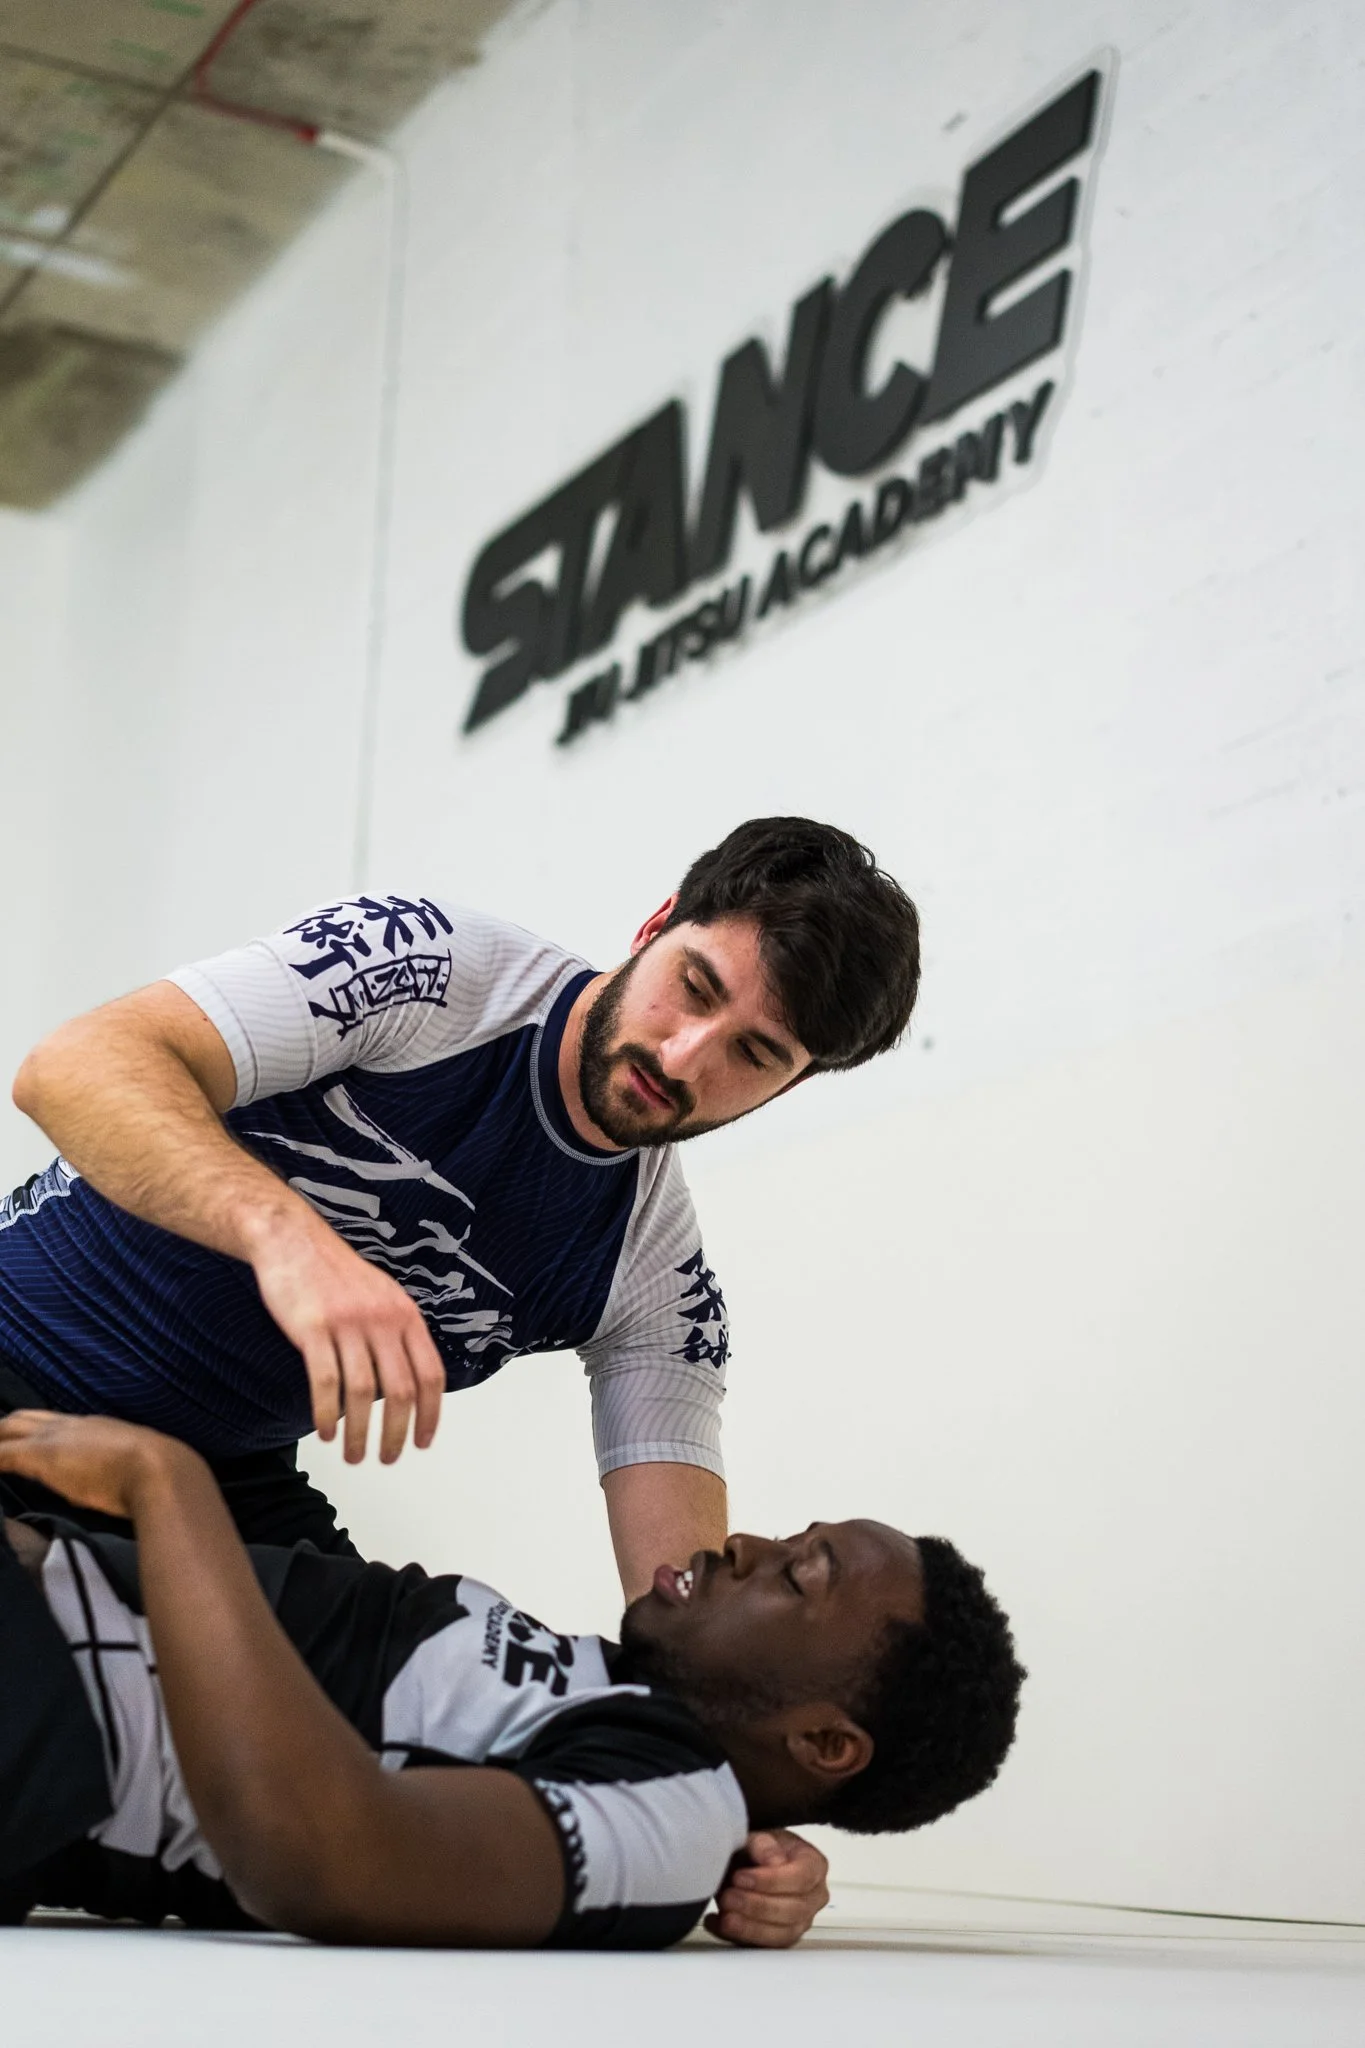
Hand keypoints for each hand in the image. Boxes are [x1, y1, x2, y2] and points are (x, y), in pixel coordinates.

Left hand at [0, 1410, 191, 1519]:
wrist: (156, 1470)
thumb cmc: (153, 1473)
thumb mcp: (128, 1466)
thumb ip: (112, 1467)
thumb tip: (111, 1483)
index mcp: (91, 1426)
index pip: (49, 1421)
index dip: (28, 1429)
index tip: (14, 1442)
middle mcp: (69, 1424)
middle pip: (23, 1417)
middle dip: (3, 1429)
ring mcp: (54, 1437)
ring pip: (10, 1427)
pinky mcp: (40, 1454)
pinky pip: (2, 1454)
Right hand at [247, 1210, 446, 1463]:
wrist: (292, 1239)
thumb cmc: (335, 1273)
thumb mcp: (383, 1295)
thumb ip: (398, 1333)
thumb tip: (411, 1382)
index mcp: (405, 1314)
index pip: (430, 1374)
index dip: (430, 1414)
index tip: (423, 1442)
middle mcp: (382, 1319)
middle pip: (400, 1391)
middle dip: (396, 1434)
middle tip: (387, 1459)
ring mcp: (347, 1323)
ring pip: (361, 1394)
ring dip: (359, 1434)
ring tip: (354, 1456)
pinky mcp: (312, 1329)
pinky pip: (325, 1382)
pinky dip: (327, 1415)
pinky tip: (325, 1433)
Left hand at [704, 1829, 829, 1946]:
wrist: (750, 1864)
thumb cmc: (760, 1849)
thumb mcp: (760, 1836)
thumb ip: (764, 1844)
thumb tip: (775, 1861)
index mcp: (814, 1866)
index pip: (801, 1878)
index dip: (770, 1880)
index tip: (740, 1877)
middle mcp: (813, 1897)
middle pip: (793, 1910)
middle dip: (756, 1906)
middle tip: (728, 1897)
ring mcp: (800, 1922)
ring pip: (781, 1934)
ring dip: (749, 1927)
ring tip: (724, 1915)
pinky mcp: (781, 1940)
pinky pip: (765, 1947)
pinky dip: (738, 1937)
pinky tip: (718, 1924)